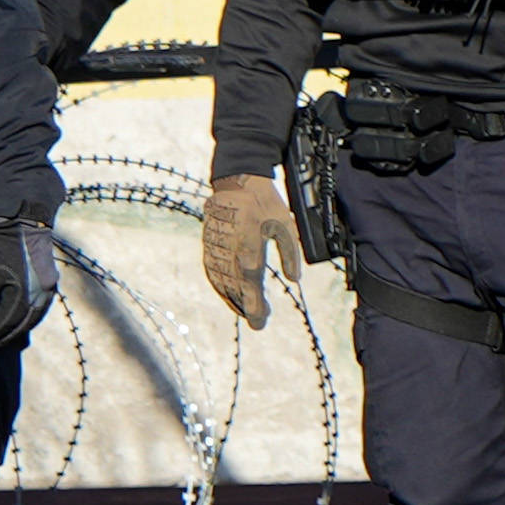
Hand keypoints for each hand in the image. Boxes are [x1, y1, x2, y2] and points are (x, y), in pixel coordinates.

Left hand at [0, 222, 54, 349]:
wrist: (23, 221)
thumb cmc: (0, 247)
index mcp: (25, 296)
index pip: (5, 327)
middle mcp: (41, 297)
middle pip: (20, 327)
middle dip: (1, 339)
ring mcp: (49, 290)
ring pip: (32, 320)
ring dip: (16, 332)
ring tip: (1, 339)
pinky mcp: (50, 282)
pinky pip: (39, 309)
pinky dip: (27, 319)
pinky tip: (20, 321)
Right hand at [198, 173, 284, 326]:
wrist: (236, 182)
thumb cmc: (264, 202)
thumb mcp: (285, 225)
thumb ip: (290, 254)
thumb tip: (294, 279)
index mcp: (249, 247)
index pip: (251, 284)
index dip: (256, 305)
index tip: (262, 319)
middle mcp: (229, 252)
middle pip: (236, 289)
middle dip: (247, 308)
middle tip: (258, 323)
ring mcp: (216, 250)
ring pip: (222, 283)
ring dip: (233, 301)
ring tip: (246, 313)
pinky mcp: (209, 245)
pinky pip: (212, 272)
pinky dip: (220, 287)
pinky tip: (228, 296)